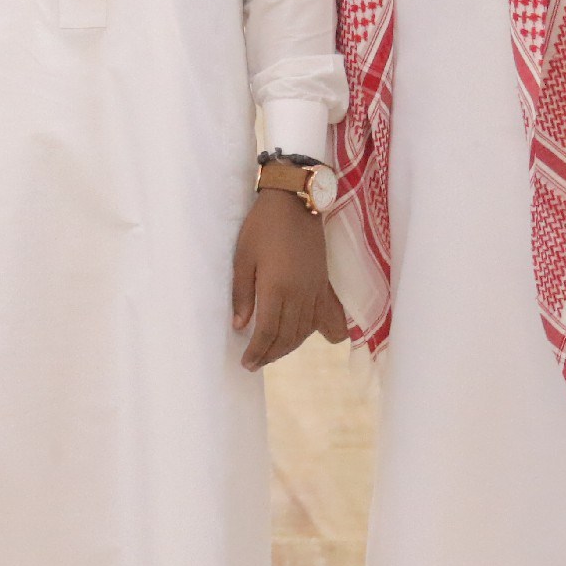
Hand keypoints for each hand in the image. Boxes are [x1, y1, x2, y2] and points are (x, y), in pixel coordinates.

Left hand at [231, 187, 335, 370]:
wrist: (295, 202)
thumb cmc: (262, 226)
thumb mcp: (243, 257)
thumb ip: (242, 294)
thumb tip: (240, 326)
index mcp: (277, 287)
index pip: (268, 332)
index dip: (257, 351)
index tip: (247, 363)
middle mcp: (300, 294)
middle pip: (288, 337)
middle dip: (270, 354)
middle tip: (255, 361)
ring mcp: (316, 290)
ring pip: (305, 331)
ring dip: (289, 347)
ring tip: (272, 352)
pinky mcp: (325, 284)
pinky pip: (326, 318)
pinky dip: (316, 333)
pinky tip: (305, 338)